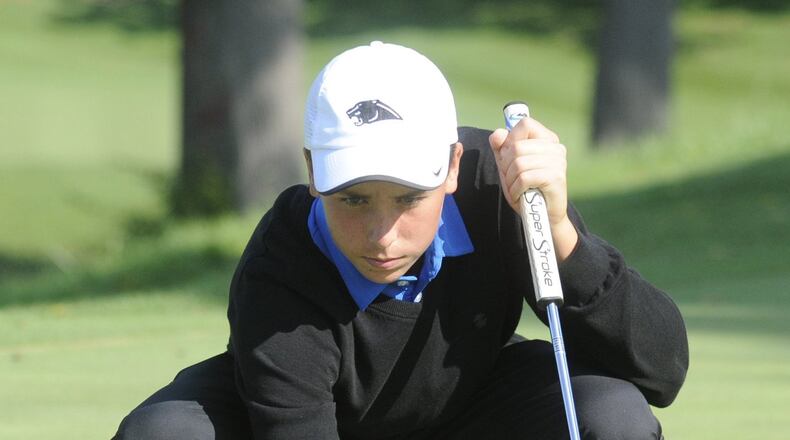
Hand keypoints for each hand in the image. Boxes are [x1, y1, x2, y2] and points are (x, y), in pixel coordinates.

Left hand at [488, 117, 577, 260]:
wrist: (544, 216)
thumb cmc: (526, 189)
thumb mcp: (509, 166)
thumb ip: (501, 148)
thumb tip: (496, 134)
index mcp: (547, 139)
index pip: (525, 124)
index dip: (510, 139)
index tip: (508, 156)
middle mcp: (556, 147)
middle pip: (517, 146)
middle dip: (505, 166)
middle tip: (511, 179)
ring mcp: (558, 161)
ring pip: (519, 162)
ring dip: (510, 180)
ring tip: (516, 188)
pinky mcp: (556, 177)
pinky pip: (524, 177)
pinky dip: (516, 189)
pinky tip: (519, 195)